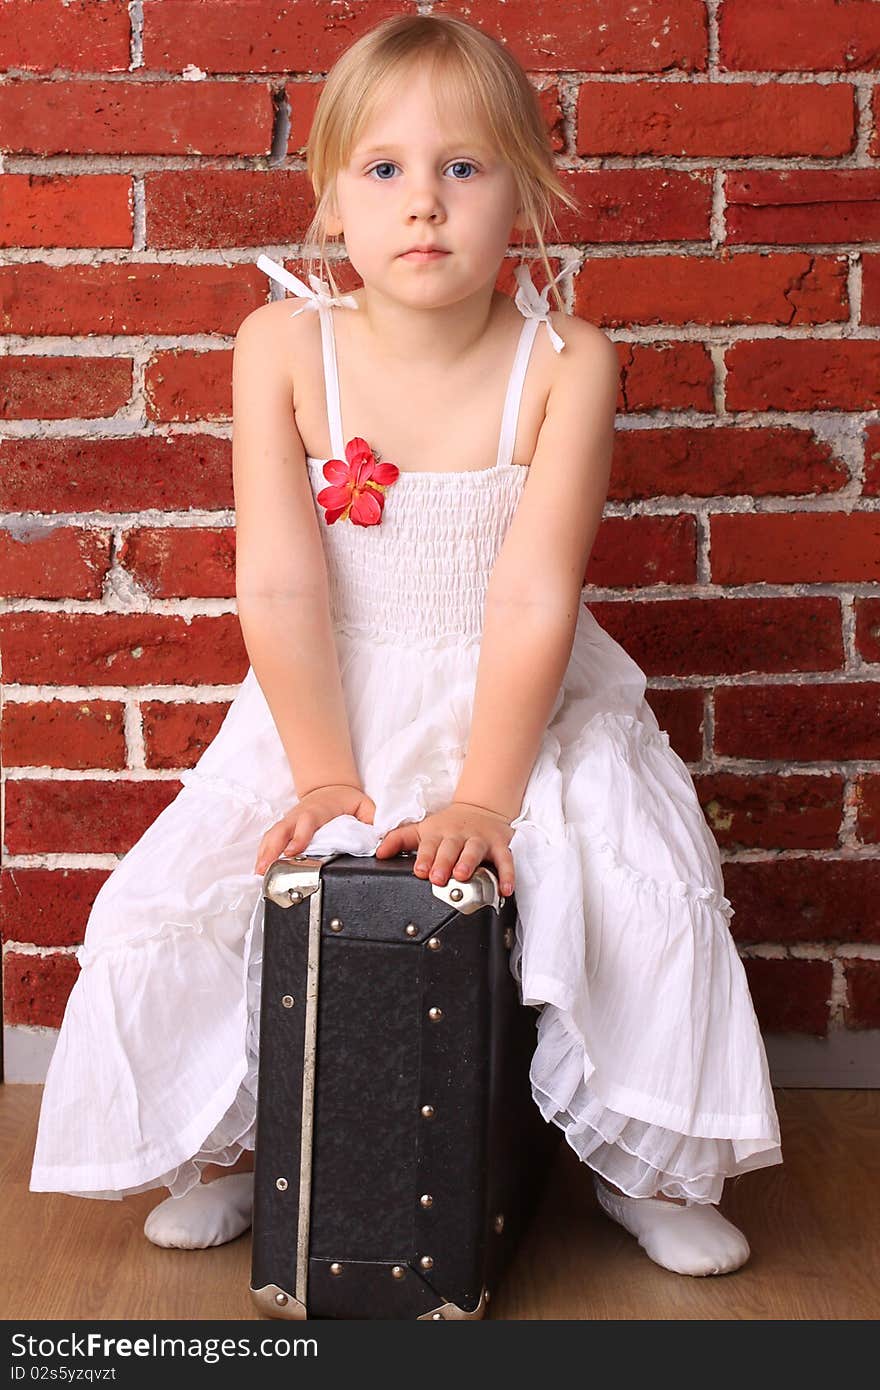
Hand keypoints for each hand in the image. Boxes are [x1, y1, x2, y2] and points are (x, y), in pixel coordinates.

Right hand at [254, 784, 375, 874]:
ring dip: (264, 853)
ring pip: (273, 835)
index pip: (307, 823)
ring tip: (259, 873)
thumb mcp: (364, 806)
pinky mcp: (284, 827)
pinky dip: (263, 852)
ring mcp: (289, 821)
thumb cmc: (346, 800)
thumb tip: (379, 840)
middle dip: (273, 849)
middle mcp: (300, 815)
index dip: (299, 837)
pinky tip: (260, 868)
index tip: (293, 852)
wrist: (330, 787)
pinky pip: (270, 839)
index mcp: (319, 811)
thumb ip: (372, 822)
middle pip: (282, 830)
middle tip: (267, 868)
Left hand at [375, 800, 514, 896]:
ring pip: (475, 850)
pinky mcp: (500, 845)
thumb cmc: (448, 826)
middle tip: (438, 878)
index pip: (429, 845)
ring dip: (469, 862)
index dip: (424, 858)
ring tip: (463, 875)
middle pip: (450, 847)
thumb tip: (378, 853)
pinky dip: (507, 874)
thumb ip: (399, 840)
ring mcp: (480, 840)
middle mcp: (458, 835)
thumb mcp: (423, 830)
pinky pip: (505, 860)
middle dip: (444, 862)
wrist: (481, 810)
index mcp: (438, 833)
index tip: (420, 870)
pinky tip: (505, 888)